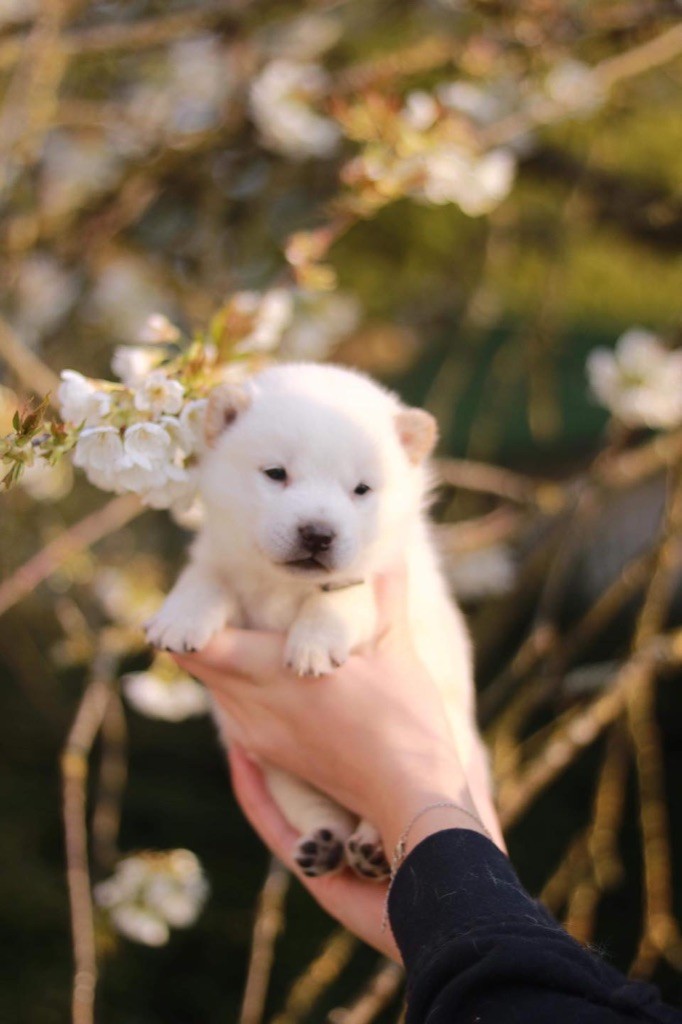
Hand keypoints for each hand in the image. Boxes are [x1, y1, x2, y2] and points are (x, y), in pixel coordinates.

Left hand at [173, 568, 503, 947]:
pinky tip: (269, 671)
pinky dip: (238, 684)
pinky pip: (232, 710)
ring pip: (214, 686)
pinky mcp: (268, 755)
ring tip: (247, 626)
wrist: (409, 800)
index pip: (198, 643)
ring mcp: (256, 737)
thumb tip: (393, 545)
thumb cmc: (405, 724)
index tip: (199, 584)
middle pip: (196, 662)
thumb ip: (385, 593)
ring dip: (222, 657)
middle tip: (225, 593)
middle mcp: (253, 708)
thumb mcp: (396, 650)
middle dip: (204, 627)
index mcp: (273, 674)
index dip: (186, 614)